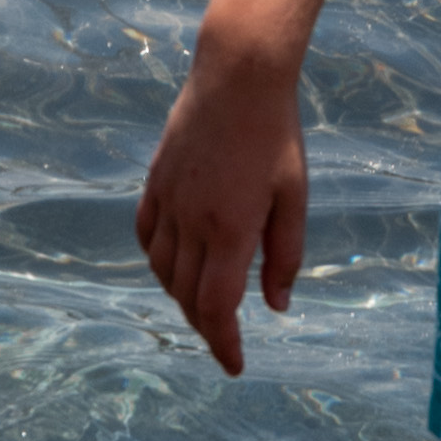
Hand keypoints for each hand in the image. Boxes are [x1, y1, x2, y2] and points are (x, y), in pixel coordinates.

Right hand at [135, 42, 307, 373]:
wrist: (237, 74)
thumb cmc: (276, 134)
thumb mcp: (294, 197)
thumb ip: (284, 255)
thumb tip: (276, 306)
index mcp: (229, 230)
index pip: (216, 308)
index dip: (223, 344)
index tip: (234, 365)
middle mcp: (191, 221)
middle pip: (186, 295)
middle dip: (205, 325)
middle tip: (225, 337)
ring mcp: (168, 199)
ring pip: (161, 269)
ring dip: (180, 296)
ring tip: (202, 304)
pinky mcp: (156, 178)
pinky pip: (145, 232)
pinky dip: (156, 259)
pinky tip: (171, 263)